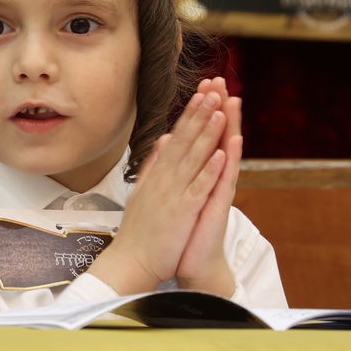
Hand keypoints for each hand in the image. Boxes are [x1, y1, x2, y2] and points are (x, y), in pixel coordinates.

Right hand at [85, 88, 226, 295]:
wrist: (130, 263)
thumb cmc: (139, 232)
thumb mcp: (144, 191)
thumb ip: (153, 164)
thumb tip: (162, 139)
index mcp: (158, 174)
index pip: (176, 137)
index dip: (189, 114)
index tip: (201, 93)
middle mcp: (164, 179)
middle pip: (185, 140)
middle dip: (199, 113)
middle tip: (212, 88)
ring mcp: (173, 194)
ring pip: (193, 158)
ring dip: (206, 133)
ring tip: (218, 109)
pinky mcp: (182, 213)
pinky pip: (198, 188)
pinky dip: (209, 171)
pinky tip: (220, 154)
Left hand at [175, 77, 240, 295]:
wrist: (192, 262)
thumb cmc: (185, 228)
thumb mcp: (178, 191)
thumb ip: (176, 164)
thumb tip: (169, 140)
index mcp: (200, 172)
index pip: (203, 134)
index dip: (204, 109)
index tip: (204, 83)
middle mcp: (212, 177)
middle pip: (218, 136)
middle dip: (219, 109)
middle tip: (222, 81)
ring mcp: (218, 191)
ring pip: (225, 153)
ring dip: (229, 127)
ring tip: (232, 102)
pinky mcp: (218, 207)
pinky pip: (224, 182)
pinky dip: (227, 163)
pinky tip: (231, 144)